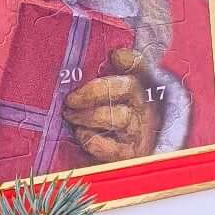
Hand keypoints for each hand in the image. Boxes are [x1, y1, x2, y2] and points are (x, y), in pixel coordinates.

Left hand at [62, 46, 161, 162]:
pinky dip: (92, 139)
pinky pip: (111, 146)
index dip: (130, 59)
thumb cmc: (108, 121)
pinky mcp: (129, 154)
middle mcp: (144, 106)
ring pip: (119, 117)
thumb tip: (105, 58)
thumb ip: (103, 80)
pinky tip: (81, 134)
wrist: (122, 159)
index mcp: (140, 87)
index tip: (115, 55)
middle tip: (71, 99)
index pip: (140, 66)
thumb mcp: (108, 97)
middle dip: (94, 91)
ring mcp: (138, 130)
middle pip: (127, 88)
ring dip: (89, 116)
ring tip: (71, 116)